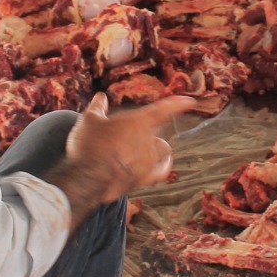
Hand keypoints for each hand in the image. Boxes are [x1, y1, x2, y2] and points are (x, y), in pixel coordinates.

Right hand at [48, 94, 196, 223]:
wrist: (87, 179)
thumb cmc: (88, 145)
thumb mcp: (88, 120)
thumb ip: (97, 107)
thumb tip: (100, 97)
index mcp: (138, 122)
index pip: (163, 110)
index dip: (177, 104)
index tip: (189, 101)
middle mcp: (149, 141)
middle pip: (155, 134)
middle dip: (144, 135)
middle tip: (124, 138)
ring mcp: (149, 161)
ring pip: (159, 151)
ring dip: (153, 149)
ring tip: (140, 149)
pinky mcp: (145, 179)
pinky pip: (162, 171)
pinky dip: (164, 166)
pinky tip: (164, 164)